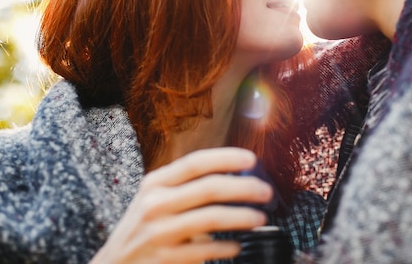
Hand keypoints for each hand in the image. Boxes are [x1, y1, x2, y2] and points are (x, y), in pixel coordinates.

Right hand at [90, 147, 272, 263]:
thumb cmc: (143, 228)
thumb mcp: (155, 199)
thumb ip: (186, 187)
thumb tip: (236, 176)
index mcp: (155, 183)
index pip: (195, 162)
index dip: (227, 158)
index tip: (252, 159)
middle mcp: (154, 203)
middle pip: (210, 188)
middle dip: (245, 188)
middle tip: (267, 193)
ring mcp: (158, 232)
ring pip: (212, 217)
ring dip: (243, 216)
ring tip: (260, 218)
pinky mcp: (165, 259)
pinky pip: (207, 249)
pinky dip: (228, 247)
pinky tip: (238, 246)